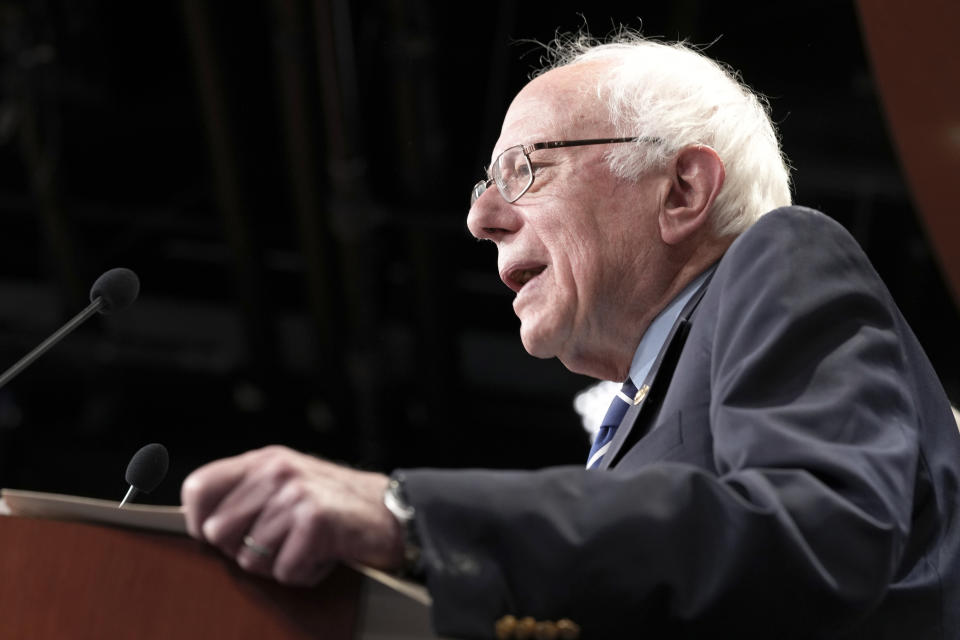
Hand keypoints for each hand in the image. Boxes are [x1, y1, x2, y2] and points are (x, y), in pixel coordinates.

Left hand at [181, 445, 404, 585]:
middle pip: (217, 532)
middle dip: (246, 550)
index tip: (222, 537)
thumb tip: (199, 526)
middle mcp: (276, 471)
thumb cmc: (337, 507)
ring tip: (308, 546)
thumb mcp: (289, 486)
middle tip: (282, 542)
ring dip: (280, 564)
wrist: (394, 513)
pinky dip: (306, 573)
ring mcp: (295, 494)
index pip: (198, 488)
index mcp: (265, 460)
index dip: (199, 521)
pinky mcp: (315, 520)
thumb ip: (248, 495)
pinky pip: (284, 571)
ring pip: (250, 559)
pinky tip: (325, 554)